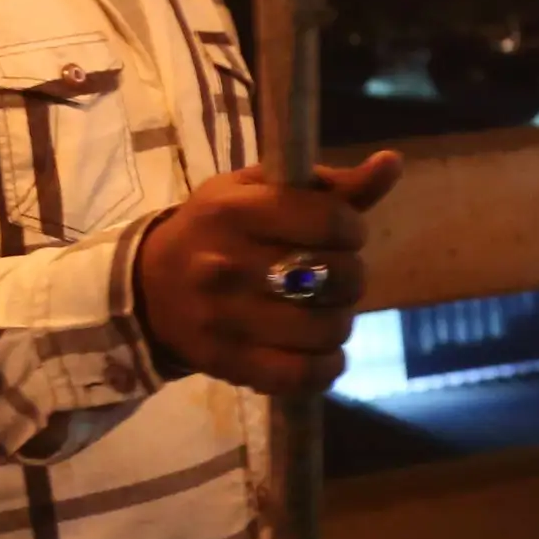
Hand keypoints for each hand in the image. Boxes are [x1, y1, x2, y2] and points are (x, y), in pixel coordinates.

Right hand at [136, 153, 403, 394]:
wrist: (148, 286)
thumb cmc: (220, 230)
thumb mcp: (259, 191)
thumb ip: (329, 185)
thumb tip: (391, 163)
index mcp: (236, 211)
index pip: (330, 220)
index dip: (351, 229)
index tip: (342, 234)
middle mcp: (227, 264)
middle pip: (337, 276)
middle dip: (352, 276)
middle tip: (335, 276)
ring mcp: (225, 318)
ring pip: (327, 327)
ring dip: (341, 320)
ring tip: (324, 310)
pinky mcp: (228, 362)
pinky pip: (302, 374)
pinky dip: (326, 366)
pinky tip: (321, 351)